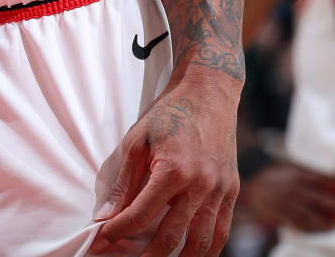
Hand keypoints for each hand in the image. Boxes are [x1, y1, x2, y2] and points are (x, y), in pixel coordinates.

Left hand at [92, 72, 239, 255]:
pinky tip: (189, 254)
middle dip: (145, 254)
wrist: (209, 94)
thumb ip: (122, 181)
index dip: (118, 231)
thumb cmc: (170, 114)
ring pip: (201, 242)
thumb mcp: (137, 141)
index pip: (140, 215)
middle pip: (170, 237)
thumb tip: (105, 215)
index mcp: (173, 171)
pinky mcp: (232, 192)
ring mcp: (220, 191)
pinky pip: (221, 231)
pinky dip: (206, 249)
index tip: (101, 239)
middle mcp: (201, 185)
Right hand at [237, 161, 334, 232]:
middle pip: (326, 202)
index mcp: (299, 175)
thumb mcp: (293, 170)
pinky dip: (319, 229)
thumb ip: (314, 175)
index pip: (329, 183)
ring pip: (317, 217)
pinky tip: (330, 229)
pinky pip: (305, 226)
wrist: (250, 191)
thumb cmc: (276, 179)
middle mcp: (295, 190)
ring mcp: (289, 205)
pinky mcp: (283, 218)